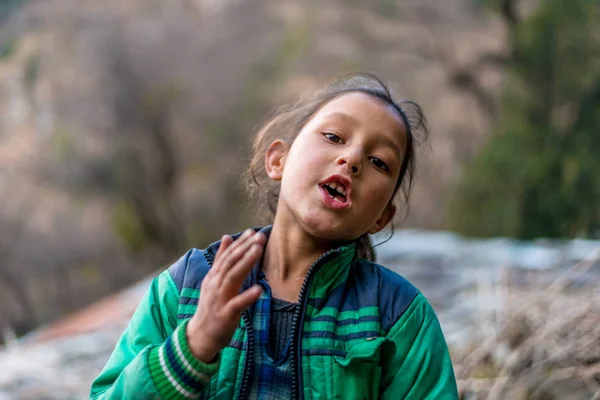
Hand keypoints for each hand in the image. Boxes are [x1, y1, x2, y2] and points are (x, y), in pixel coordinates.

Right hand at [186, 229, 265, 362]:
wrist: (200, 335)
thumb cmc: (211, 306)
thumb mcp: (214, 280)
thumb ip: (221, 259)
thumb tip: (227, 236)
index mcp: (214, 276)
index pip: (228, 256)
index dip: (240, 243)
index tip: (253, 232)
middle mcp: (215, 284)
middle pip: (231, 263)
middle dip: (245, 248)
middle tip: (259, 237)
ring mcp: (219, 299)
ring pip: (232, 277)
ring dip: (245, 263)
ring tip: (258, 250)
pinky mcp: (225, 314)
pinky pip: (237, 304)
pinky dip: (247, 296)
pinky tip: (259, 289)